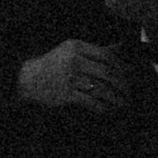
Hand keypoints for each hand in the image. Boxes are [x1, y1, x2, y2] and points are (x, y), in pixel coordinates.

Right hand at [17, 37, 136, 114]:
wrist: (27, 78)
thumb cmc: (54, 64)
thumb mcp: (72, 51)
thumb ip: (96, 50)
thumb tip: (120, 47)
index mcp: (76, 47)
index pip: (106, 55)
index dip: (121, 66)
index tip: (130, 74)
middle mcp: (73, 61)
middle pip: (106, 72)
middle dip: (121, 84)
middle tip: (129, 91)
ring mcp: (69, 78)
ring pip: (100, 88)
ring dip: (115, 98)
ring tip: (122, 103)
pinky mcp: (65, 95)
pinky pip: (90, 101)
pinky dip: (102, 107)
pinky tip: (108, 110)